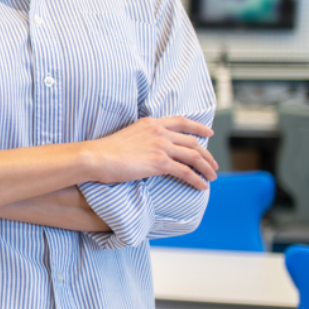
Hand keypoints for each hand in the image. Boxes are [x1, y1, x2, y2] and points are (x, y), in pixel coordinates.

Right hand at [83, 116, 217, 188]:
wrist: (95, 157)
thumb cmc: (105, 151)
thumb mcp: (128, 136)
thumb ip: (144, 139)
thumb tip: (151, 150)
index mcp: (151, 123)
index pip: (181, 121)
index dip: (198, 127)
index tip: (208, 132)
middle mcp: (159, 132)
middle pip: (192, 142)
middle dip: (207, 154)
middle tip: (213, 164)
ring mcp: (161, 146)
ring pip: (194, 156)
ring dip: (206, 168)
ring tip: (212, 177)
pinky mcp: (160, 162)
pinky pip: (186, 172)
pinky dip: (197, 180)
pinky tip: (202, 186)